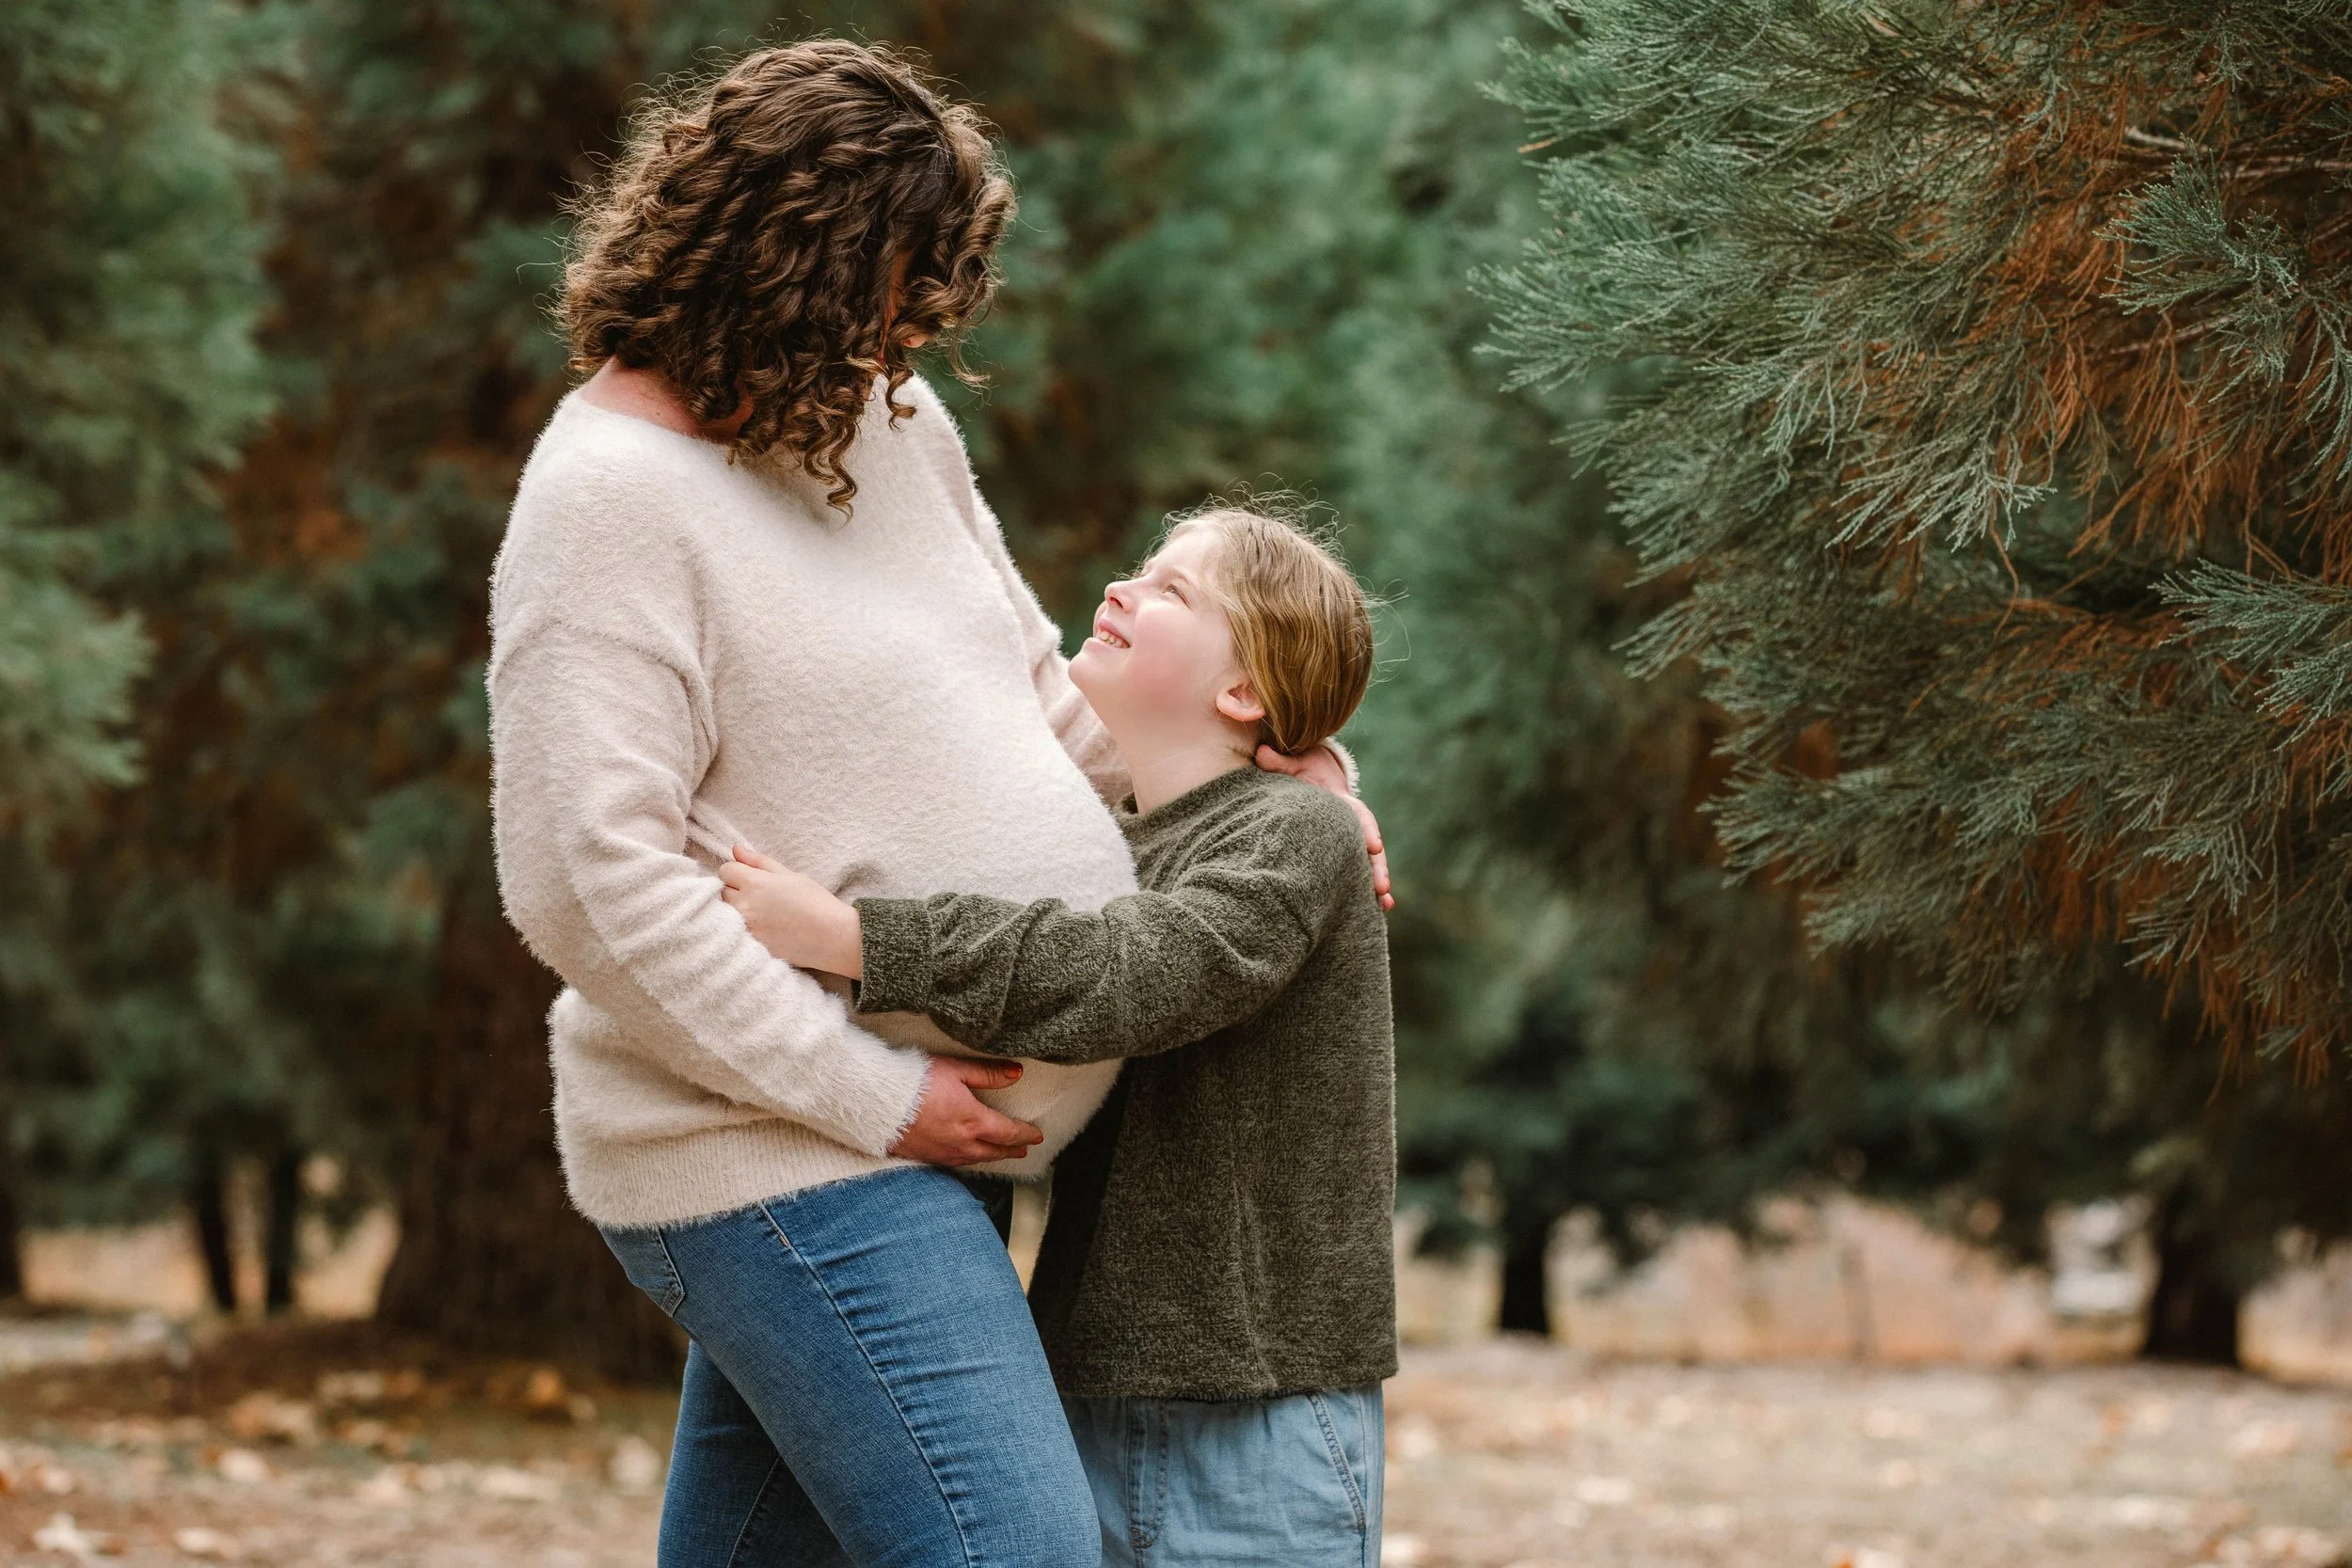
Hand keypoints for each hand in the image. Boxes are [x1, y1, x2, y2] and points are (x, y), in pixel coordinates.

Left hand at [719, 845, 865, 975]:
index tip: (751, 877)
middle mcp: (745, 905)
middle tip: (758, 895)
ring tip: (761, 912)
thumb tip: (736, 849)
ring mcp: (746, 928)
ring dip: (737, 909)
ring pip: (727, 913)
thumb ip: (759, 862)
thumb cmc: (815, 901)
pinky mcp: (751, 945)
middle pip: (723, 891)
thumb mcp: (789, 874)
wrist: (831, 936)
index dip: (737, 871)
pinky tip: (765, 928)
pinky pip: (737, 931)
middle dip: (735, 890)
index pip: (726, 870)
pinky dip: (746, 928)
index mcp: (754, 883)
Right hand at [888, 1056, 1044, 1165]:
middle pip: (993, 1151)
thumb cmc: (914, 1080)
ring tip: (998, 1154)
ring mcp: (941, 1152)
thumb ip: (987, 1074)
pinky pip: (952, 1162)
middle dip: (1010, 1150)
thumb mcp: (955, 1070)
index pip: (1008, 1132)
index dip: (1025, 1134)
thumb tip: (1016, 1074)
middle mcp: (961, 1142)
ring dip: (990, 1157)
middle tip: (1023, 1150)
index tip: (1036, 1135)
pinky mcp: (923, 1156)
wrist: (876, 1103)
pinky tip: (965, 1157)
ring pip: (974, 1159)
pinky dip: (966, 1161)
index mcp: (973, 1121)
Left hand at [1255, 743, 1393, 909]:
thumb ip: (1279, 762)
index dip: (1366, 830)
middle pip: (1370, 845)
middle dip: (1377, 866)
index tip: (1374, 846)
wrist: (1318, 771)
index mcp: (1342, 802)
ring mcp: (1353, 837)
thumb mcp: (1294, 763)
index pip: (1359, 816)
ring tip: (1386, 904)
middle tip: (1382, 888)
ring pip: (1370, 861)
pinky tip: (1381, 909)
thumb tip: (1261, 753)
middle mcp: (1353, 822)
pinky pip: (1360, 869)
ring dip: (1378, 881)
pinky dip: (1369, 888)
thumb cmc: (1304, 769)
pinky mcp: (1348, 849)